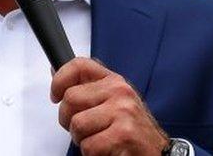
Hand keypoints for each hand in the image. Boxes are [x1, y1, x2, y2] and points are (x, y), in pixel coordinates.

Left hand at [52, 57, 168, 155]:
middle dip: (68, 120)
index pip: (79, 65)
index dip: (60, 79)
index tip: (55, 95)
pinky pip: (89, 145)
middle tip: (83, 129)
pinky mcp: (124, 134)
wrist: (157, 152)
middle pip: (70, 99)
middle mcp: (120, 92)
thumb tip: (55, 72)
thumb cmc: (131, 129)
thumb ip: (87, 88)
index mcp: (114, 82)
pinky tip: (106, 150)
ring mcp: (123, 112)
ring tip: (98, 140)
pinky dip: (92, 153)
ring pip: (77, 124)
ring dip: (81, 139)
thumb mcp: (111, 102)